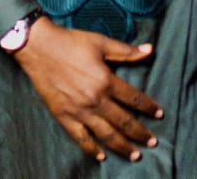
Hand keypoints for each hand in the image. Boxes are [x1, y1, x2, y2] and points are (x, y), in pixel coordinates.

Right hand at [12, 17, 162, 162]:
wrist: (37, 46)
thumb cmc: (69, 42)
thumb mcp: (99, 43)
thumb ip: (125, 51)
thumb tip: (150, 50)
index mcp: (106, 80)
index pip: (134, 98)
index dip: (149, 107)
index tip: (159, 114)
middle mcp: (95, 99)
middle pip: (124, 122)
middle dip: (140, 133)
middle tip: (152, 143)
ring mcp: (79, 110)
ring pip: (106, 134)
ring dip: (122, 146)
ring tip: (135, 155)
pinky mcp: (63, 115)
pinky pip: (80, 137)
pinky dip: (91, 148)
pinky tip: (101, 156)